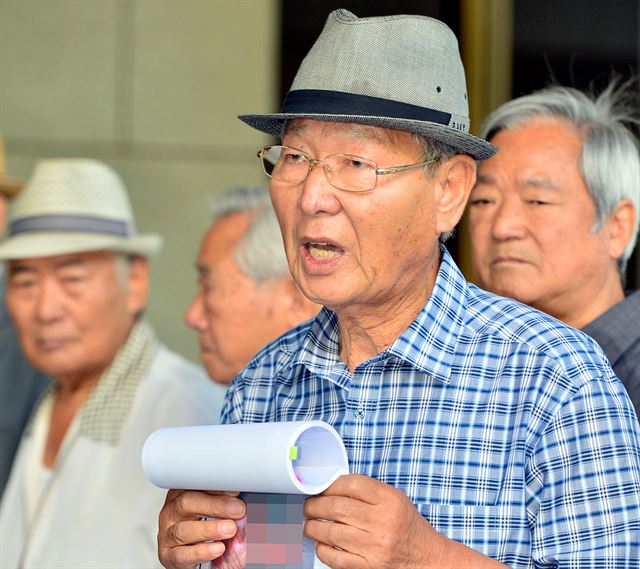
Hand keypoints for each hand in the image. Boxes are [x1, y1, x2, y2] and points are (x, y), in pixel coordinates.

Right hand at [158, 489, 245, 568]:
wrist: (192, 554)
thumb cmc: (205, 527)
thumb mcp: (215, 509)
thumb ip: (227, 500)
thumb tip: (246, 494)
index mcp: (182, 493)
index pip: (195, 484)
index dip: (215, 486)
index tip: (236, 490)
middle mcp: (172, 511)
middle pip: (187, 502)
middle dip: (215, 505)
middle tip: (238, 510)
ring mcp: (167, 534)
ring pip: (183, 530)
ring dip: (210, 529)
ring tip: (230, 529)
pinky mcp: (169, 556)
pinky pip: (182, 555)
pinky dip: (202, 552)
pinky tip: (218, 548)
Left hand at [303, 474, 439, 568]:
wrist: (427, 559)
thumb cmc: (406, 526)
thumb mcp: (394, 500)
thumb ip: (367, 491)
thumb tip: (331, 487)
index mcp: (390, 500)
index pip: (352, 484)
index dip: (330, 484)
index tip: (321, 488)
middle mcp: (382, 522)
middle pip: (337, 507)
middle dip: (315, 505)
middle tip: (309, 506)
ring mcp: (374, 546)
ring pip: (331, 531)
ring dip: (313, 526)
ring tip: (309, 524)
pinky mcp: (367, 566)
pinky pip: (334, 557)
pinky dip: (322, 548)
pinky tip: (321, 543)